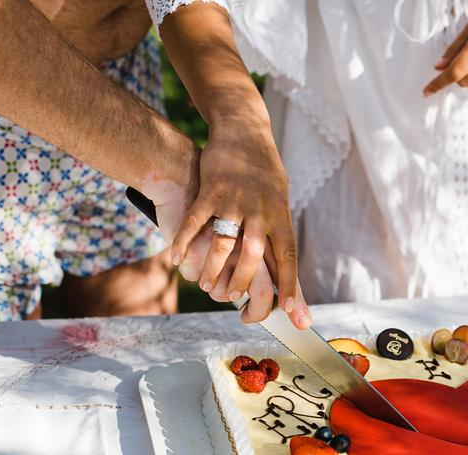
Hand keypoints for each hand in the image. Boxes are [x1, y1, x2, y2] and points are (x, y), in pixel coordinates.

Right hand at [164, 123, 309, 327]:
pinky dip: (185, 241)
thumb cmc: (264, 174)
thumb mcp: (280, 202)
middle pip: (254, 255)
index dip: (290, 285)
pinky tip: (177, 258)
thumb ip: (278, 236)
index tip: (290, 310)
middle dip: (242, 282)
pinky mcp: (212, 189)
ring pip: (224, 242)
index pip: (288, 257)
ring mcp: (236, 199)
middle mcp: (261, 210)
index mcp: (281, 216)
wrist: (244, 131)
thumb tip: (284, 274)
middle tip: (232, 299)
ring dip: (213, 267)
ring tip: (206, 285)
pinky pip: (196, 220)